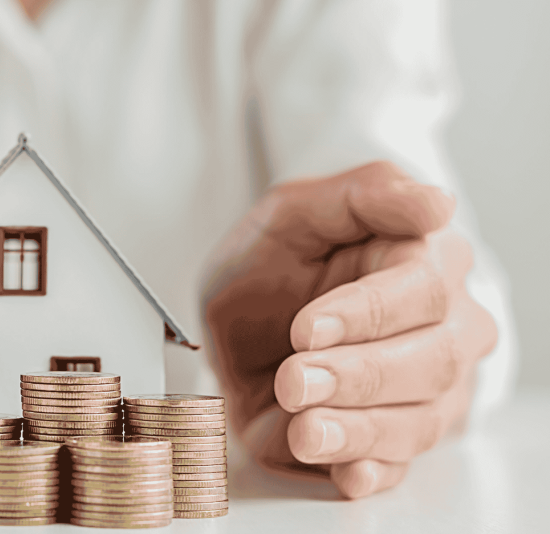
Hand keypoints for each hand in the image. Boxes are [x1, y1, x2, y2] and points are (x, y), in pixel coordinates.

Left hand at [202, 162, 496, 497]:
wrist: (238, 307)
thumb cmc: (277, 255)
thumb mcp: (298, 208)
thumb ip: (366, 194)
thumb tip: (436, 204)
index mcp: (428, 266)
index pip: (422, 292)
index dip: (366, 313)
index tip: (306, 326)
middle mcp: (441, 332)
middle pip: (430, 363)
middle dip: (358, 375)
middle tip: (293, 376)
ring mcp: (420, 392)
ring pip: (417, 422)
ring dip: (360, 430)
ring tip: (305, 428)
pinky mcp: (384, 439)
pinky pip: (395, 467)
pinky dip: (373, 473)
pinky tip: (348, 473)